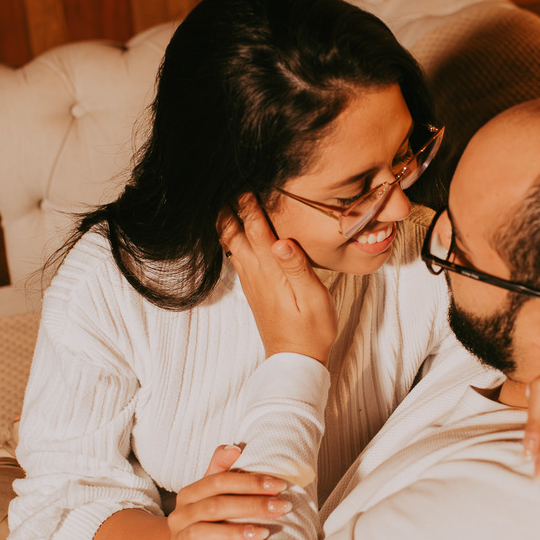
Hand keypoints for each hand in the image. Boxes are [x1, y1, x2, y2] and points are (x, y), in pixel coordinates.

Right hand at [167, 445, 291, 539]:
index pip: (219, 482)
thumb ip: (220, 470)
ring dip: (233, 533)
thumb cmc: (203, 520)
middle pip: (215, 507)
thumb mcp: (208, 494)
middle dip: (251, 506)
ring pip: (201, 534)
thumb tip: (235, 447)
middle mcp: (181, 516)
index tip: (280, 485)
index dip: (250, 482)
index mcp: (190, 495)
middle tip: (282, 508)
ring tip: (263, 534)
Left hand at [219, 193, 337, 364]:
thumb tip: (282, 241)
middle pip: (234, 231)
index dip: (250, 203)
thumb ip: (297, 268)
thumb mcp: (313, 298)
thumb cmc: (311, 329)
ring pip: (230, 242)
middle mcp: (255, 272)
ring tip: (226, 198)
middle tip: (229, 183)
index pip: (256, 227)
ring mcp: (250, 280)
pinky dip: (231, 236)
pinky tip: (234, 229)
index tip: (248, 180)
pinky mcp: (252, 287)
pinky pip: (235, 255)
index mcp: (271, 269)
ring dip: (227, 219)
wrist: (295, 359)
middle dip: (230, 206)